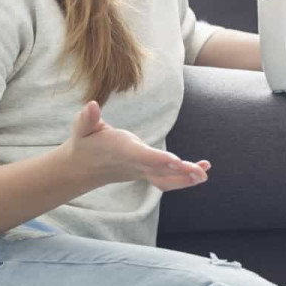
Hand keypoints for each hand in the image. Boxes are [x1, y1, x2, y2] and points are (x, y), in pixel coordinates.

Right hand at [65, 101, 209, 191]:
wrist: (80, 168)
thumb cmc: (84, 142)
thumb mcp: (81, 127)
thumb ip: (87, 118)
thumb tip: (91, 105)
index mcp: (122, 152)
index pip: (142, 156)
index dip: (159, 159)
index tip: (176, 161)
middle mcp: (134, 165)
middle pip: (160, 171)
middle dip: (180, 173)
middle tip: (201, 172)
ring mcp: (140, 172)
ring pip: (166, 179)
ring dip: (186, 178)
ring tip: (205, 172)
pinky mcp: (145, 174)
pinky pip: (166, 180)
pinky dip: (183, 178)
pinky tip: (200, 172)